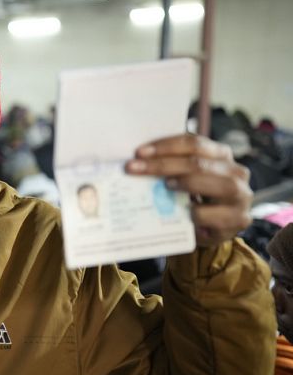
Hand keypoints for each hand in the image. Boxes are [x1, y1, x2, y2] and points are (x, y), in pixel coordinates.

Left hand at [125, 134, 252, 247]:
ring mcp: (241, 195)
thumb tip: (138, 160)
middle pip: (197, 163)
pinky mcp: (239, 219)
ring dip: (184, 183)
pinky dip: (193, 213)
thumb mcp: (185, 178)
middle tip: (134, 168)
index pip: (193, 143)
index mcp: (221, 155)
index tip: (139, 152)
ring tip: (163, 185)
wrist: (213, 231)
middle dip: (162, 164)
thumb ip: (172, 166)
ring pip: (212, 184)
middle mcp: (235, 172)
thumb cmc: (195, 198)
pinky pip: (212, 214)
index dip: (165, 146)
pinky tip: (181, 213)